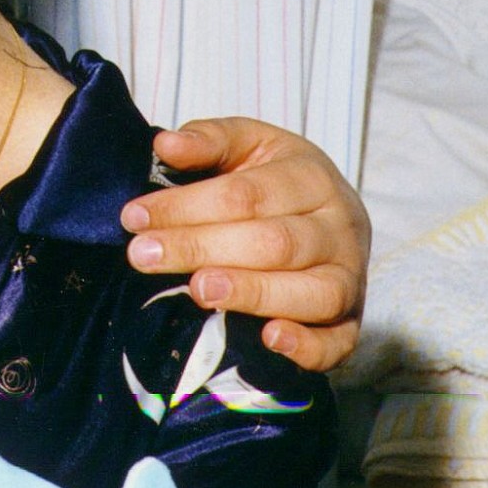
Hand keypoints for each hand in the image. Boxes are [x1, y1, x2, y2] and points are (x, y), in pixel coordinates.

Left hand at [120, 117, 370, 371]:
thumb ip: (209, 140)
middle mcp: (340, 229)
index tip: (135, 217)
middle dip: (202, 248)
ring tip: (198, 290)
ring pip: (311, 292)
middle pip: (273, 243)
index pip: (246, 195)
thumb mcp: (246, 144)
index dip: (186, 206)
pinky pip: (339, 342)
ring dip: (252, 293)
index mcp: (313, 178)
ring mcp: (351, 278)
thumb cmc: (272, 178)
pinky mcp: (351, 323)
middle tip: (144, 255)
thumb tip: (165, 144)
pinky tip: (269, 339)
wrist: (329, 213)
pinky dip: (307, 346)